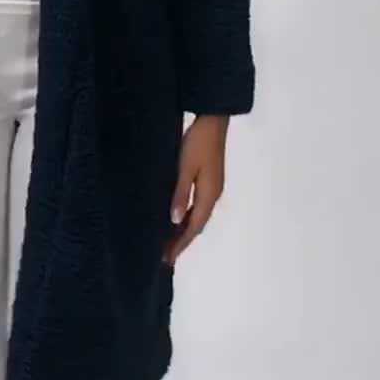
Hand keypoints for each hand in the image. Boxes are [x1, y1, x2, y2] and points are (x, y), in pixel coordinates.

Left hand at [162, 115, 228, 264]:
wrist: (213, 121)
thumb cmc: (197, 143)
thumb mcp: (185, 168)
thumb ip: (180, 194)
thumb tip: (174, 221)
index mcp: (208, 194)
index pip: (193, 227)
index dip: (180, 243)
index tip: (168, 258)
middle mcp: (213, 195)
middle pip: (196, 225)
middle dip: (181, 241)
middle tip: (166, 257)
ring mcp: (213, 187)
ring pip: (197, 216)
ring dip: (184, 230)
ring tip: (168, 243)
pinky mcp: (209, 180)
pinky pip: (197, 206)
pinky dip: (187, 217)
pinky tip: (177, 218)